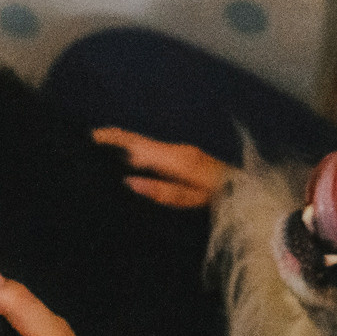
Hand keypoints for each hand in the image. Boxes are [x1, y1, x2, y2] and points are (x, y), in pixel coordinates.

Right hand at [92, 127, 234, 208]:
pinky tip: (128, 164)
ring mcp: (182, 152)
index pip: (138, 144)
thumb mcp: (190, 199)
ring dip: (126, 147)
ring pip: (147, 146)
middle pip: (140, 141)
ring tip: (100, 153)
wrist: (247, 191)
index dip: (114, 138)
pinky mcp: (185, 158)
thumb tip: (130, 181)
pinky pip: (156, 153)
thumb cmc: (220, 198)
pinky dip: (139, 155)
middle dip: (115, 140)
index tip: (92, 136)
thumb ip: (160, 190)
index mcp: (176, 158)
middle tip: (89, 142)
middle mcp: (177, 150)